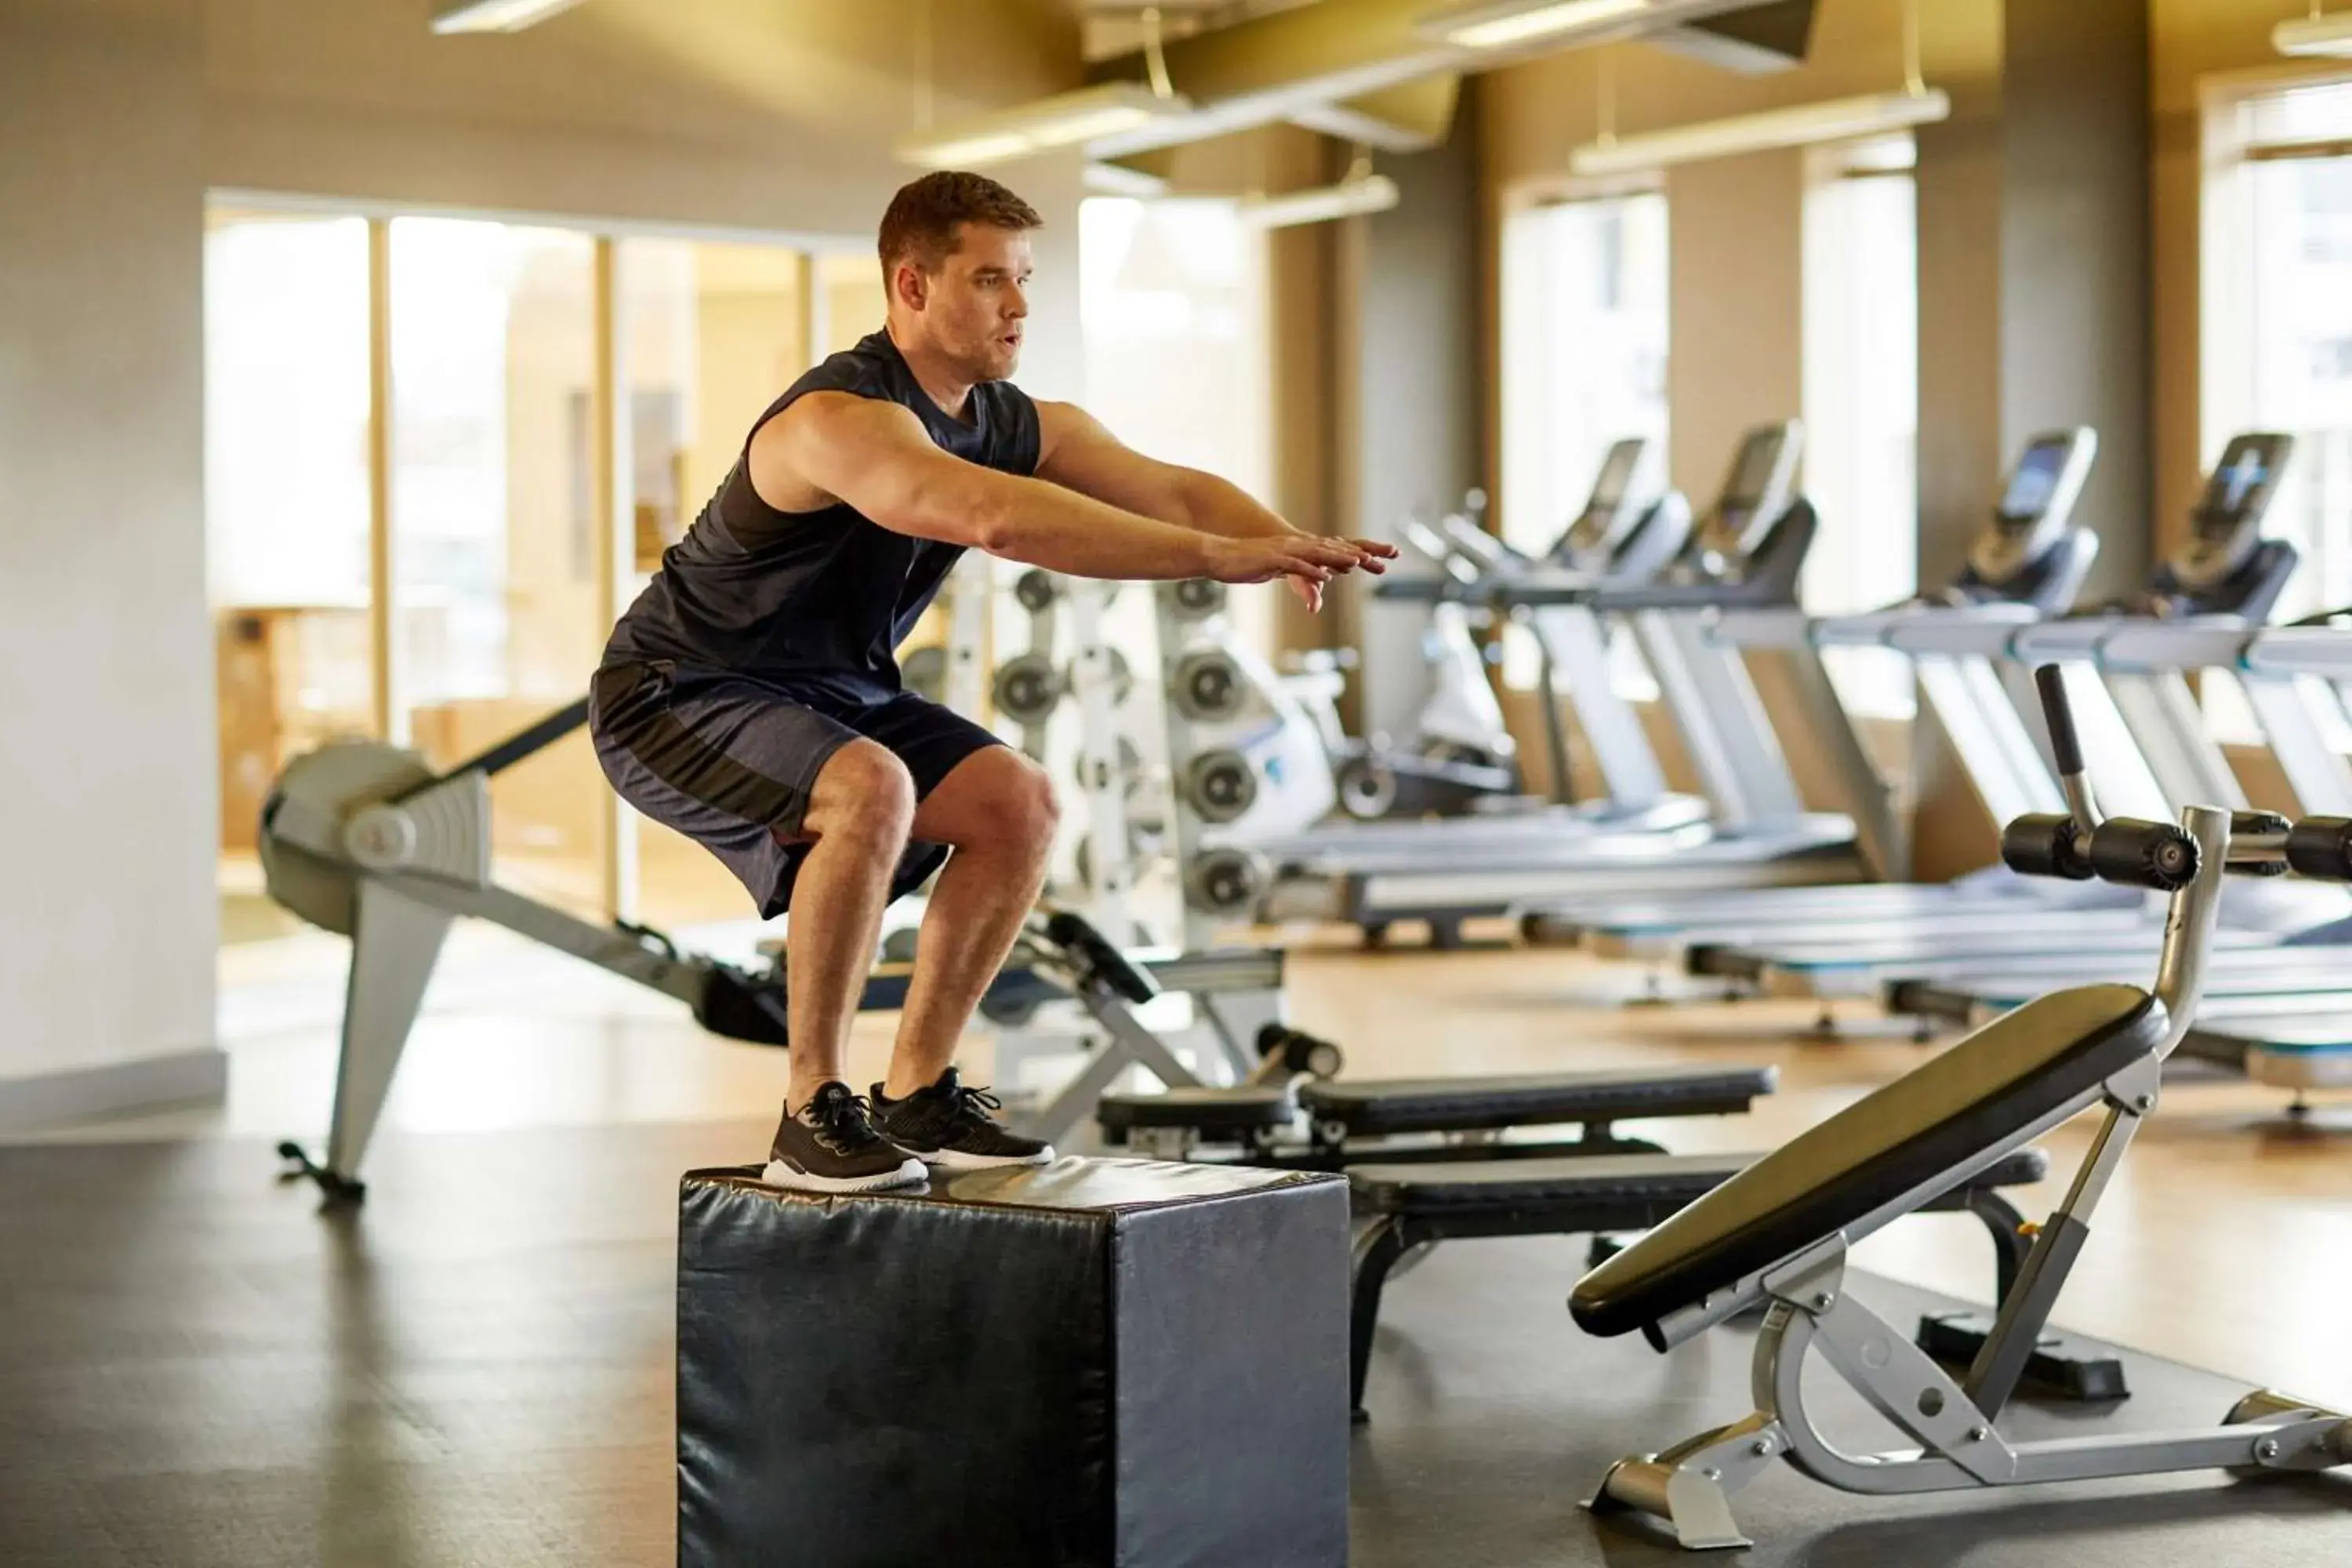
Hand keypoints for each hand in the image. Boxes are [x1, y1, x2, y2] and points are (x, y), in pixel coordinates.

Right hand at [1204, 534, 1394, 612]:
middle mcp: (1297, 547)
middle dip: (1360, 554)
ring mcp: (1285, 553)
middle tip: (1386, 558)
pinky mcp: (1272, 560)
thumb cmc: (1246, 565)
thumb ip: (1298, 581)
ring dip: (1339, 559)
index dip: (1357, 555)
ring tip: (1360, 564)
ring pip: (1318, 555)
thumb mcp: (1277, 572)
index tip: (1381, 560)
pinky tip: (1324, 577)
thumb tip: (1316, 593)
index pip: (1334, 552)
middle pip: (1334, 550)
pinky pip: (1295, 566)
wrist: (1219, 555)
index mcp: (1300, 550)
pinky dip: (1310, 571)